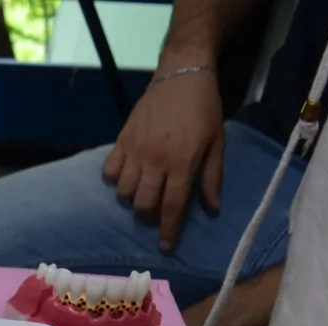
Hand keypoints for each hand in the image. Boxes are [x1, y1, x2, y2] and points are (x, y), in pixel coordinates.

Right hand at [102, 71, 224, 251]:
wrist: (181, 77)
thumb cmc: (204, 110)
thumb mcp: (217, 143)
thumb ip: (212, 177)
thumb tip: (212, 208)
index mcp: (183, 163)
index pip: (172, 206)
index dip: (169, 230)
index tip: (166, 247)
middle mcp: (156, 161)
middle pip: (143, 204)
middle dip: (150, 214)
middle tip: (158, 208)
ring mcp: (135, 151)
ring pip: (124, 192)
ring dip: (133, 197)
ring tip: (144, 190)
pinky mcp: (121, 141)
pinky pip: (110, 171)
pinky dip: (116, 178)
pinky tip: (128, 173)